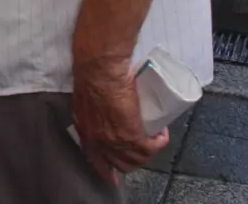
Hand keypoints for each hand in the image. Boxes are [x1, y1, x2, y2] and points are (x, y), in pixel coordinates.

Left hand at [71, 54, 167, 181]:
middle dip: (133, 160)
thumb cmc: (91, 74)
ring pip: (137, 159)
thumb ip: (90, 109)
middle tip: (144, 149)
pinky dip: (159, 142)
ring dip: (149, 152)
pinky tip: (162, 133)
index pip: (95, 159)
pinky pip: (150, 148)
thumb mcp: (85, 98)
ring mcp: (114, 140)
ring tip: (155, 137)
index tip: (113, 177)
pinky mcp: (131, 135)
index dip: (105, 170)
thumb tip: (101, 111)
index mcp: (85, 130)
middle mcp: (98, 140)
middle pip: (119, 163)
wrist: (100, 69)